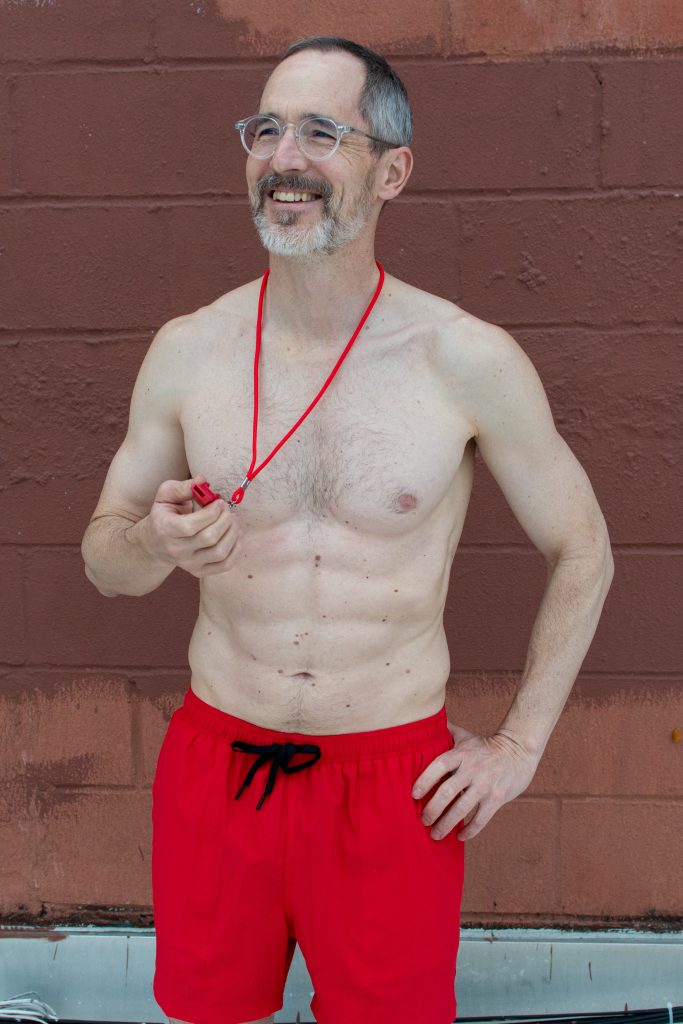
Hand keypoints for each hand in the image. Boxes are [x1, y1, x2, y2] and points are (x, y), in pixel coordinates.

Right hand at [141, 475, 241, 577]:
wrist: (156, 542)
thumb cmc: (165, 514)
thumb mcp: (166, 495)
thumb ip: (183, 487)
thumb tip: (202, 480)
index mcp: (165, 529)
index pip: (191, 526)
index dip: (211, 513)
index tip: (219, 502)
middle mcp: (176, 550)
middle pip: (209, 538)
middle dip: (225, 520)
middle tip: (227, 510)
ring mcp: (189, 564)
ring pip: (220, 552)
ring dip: (233, 533)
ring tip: (232, 520)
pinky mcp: (200, 572)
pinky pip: (226, 565)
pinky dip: (236, 549)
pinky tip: (235, 534)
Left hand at [411, 721, 539, 840]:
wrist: (520, 750)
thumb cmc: (487, 745)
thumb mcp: (466, 736)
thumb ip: (446, 732)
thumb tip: (424, 723)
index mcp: (461, 754)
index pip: (439, 766)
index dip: (425, 780)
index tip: (414, 795)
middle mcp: (472, 769)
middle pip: (447, 791)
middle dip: (432, 808)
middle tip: (423, 820)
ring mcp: (485, 784)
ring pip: (462, 808)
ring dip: (447, 824)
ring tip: (435, 834)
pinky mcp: (497, 797)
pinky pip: (481, 818)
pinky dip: (470, 830)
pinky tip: (460, 836)